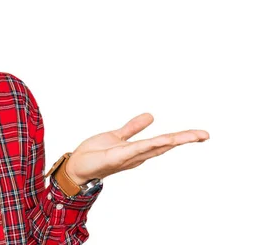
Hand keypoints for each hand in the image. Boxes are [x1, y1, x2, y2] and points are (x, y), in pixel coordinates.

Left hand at [65, 113, 209, 184]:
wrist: (77, 166)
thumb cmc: (95, 154)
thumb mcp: (117, 135)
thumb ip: (133, 127)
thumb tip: (151, 115)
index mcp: (139, 150)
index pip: (165, 141)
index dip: (183, 137)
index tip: (202, 134)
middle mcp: (138, 155)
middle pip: (165, 145)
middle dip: (186, 139)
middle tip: (205, 135)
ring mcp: (129, 157)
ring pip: (155, 147)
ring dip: (173, 141)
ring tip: (193, 136)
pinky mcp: (117, 157)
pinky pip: (136, 149)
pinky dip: (149, 144)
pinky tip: (163, 140)